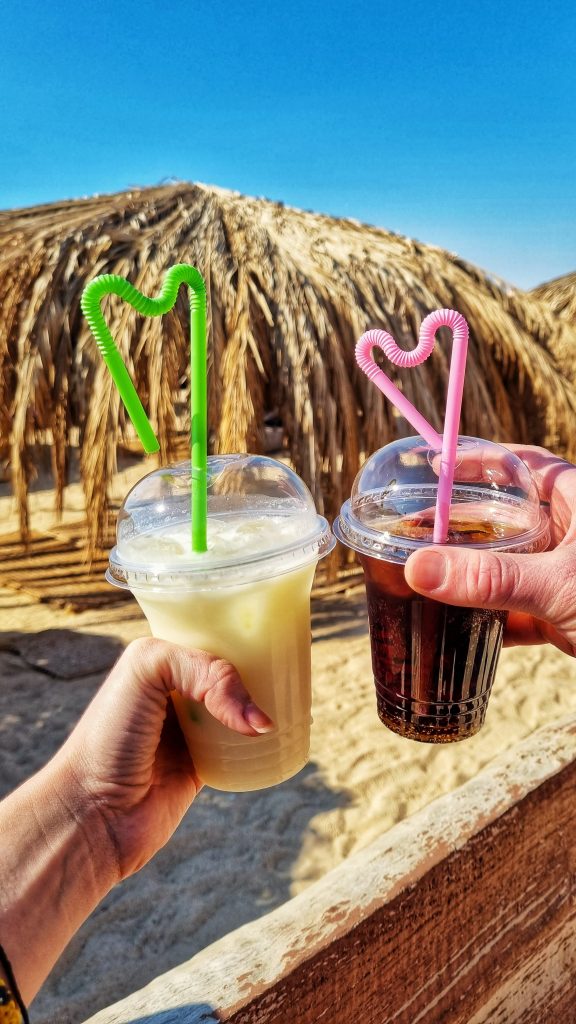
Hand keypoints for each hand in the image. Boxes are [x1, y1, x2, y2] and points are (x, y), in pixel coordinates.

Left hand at [55, 638, 272, 880]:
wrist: (93, 813)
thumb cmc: (108, 736)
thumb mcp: (146, 672)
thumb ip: (201, 670)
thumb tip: (257, 718)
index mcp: (158, 661)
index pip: (208, 636)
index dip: (239, 633)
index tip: (271, 635)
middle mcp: (174, 692)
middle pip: (229, 671)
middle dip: (261, 668)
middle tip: (290, 669)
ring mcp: (190, 729)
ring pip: (240, 707)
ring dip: (264, 704)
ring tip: (294, 702)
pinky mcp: (203, 766)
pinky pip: (242, 748)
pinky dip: (261, 743)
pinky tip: (279, 735)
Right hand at [405, 445, 575, 656]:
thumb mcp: (560, 586)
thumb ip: (490, 578)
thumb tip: (418, 568)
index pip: (520, 465)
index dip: (475, 461)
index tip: (432, 467)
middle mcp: (571, 534)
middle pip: (504, 517)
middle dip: (461, 526)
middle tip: (413, 531)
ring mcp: (567, 576)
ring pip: (508, 566)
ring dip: (470, 576)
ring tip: (423, 578)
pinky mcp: (566, 616)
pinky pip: (518, 609)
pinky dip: (489, 618)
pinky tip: (457, 628)